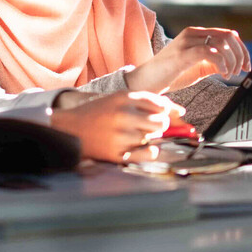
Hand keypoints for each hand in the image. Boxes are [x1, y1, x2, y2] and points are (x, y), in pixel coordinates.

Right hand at [50, 90, 184, 162]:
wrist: (70, 129)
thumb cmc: (98, 114)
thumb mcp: (119, 99)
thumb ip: (148, 102)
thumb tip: (182, 112)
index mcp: (123, 98)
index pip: (159, 104)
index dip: (164, 111)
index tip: (157, 114)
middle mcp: (122, 115)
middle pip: (161, 122)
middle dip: (160, 125)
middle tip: (149, 126)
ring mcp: (120, 136)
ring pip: (154, 137)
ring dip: (150, 137)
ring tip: (135, 135)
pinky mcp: (117, 154)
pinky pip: (149, 153)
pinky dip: (150, 151)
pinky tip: (140, 147)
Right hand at [125, 27, 250, 93]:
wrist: (145, 81)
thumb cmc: (169, 75)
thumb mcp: (196, 67)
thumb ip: (213, 63)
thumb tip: (233, 64)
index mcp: (195, 34)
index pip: (227, 34)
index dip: (242, 48)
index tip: (246, 65)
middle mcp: (192, 34)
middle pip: (228, 36)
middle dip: (240, 54)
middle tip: (241, 70)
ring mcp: (186, 42)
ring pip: (221, 43)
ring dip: (232, 60)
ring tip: (230, 73)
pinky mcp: (183, 54)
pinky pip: (210, 53)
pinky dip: (222, 64)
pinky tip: (223, 74)